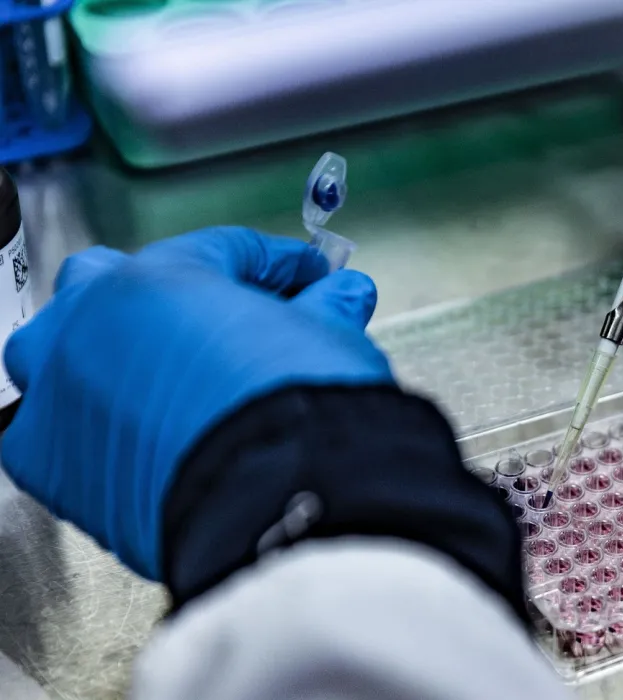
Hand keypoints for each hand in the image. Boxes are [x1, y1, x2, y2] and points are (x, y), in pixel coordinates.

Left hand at [1, 227, 392, 579]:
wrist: (276, 502)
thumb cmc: (293, 416)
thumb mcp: (327, 338)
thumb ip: (326, 308)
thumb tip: (341, 297)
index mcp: (156, 280)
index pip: (218, 251)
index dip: (277, 264)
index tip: (307, 279)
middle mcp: (89, 323)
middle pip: (121, 288)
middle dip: (175, 301)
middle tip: (231, 325)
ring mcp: (59, 391)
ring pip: (73, 356)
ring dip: (120, 360)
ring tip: (180, 386)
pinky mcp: (48, 462)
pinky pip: (62, 431)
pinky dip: (101, 430)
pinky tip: (151, 442)